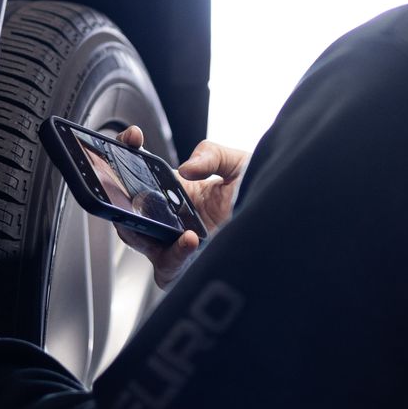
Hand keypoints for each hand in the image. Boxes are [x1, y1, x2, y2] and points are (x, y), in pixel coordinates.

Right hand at [112, 126, 249, 288]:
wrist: (287, 229)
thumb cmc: (264, 198)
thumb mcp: (240, 165)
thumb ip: (212, 154)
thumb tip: (186, 168)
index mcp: (179, 191)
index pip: (143, 171)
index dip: (130, 153)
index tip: (133, 137)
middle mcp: (173, 218)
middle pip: (130, 209)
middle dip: (120, 193)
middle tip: (126, 178)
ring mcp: (176, 244)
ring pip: (140, 239)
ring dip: (145, 226)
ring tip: (164, 212)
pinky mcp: (185, 270)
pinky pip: (167, 266)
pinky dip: (175, 253)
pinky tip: (190, 240)